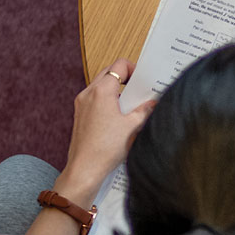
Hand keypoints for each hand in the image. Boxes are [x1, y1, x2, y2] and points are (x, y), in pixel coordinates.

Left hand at [55, 59, 155, 203]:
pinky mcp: (81, 114)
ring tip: (131, 104)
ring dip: (117, 90)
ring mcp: (82, 103)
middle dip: (126, 78)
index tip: (143, 79)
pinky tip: (120, 115)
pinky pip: (96, 99)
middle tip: (140, 90)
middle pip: (109, 73)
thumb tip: (154, 103)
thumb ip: (145, 110)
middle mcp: (88, 93)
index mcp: (102, 91)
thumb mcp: (132, 127)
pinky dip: (108, 100)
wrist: (85, 168)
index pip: (119, 66)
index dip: (134, 69)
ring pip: (101, 85)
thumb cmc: (105, 148)